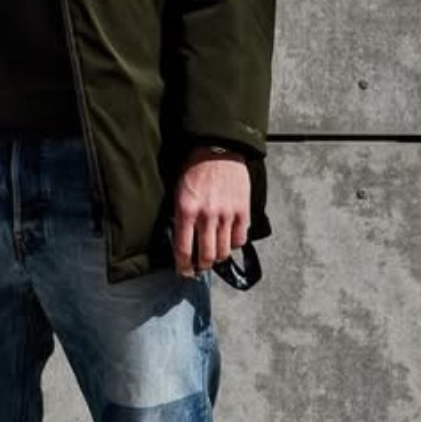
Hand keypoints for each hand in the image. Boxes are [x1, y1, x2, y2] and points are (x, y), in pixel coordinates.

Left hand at [171, 145, 250, 277]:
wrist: (218, 149)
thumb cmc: (194, 169)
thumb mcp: (178, 191)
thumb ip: (181, 216)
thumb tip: (182, 239)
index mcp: (186, 210)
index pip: (183, 248)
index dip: (183, 265)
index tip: (183, 272)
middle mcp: (206, 216)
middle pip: (205, 255)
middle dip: (201, 267)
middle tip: (199, 269)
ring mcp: (226, 215)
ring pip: (223, 251)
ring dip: (217, 259)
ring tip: (212, 258)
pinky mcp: (243, 211)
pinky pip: (240, 239)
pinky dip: (234, 244)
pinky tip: (228, 241)